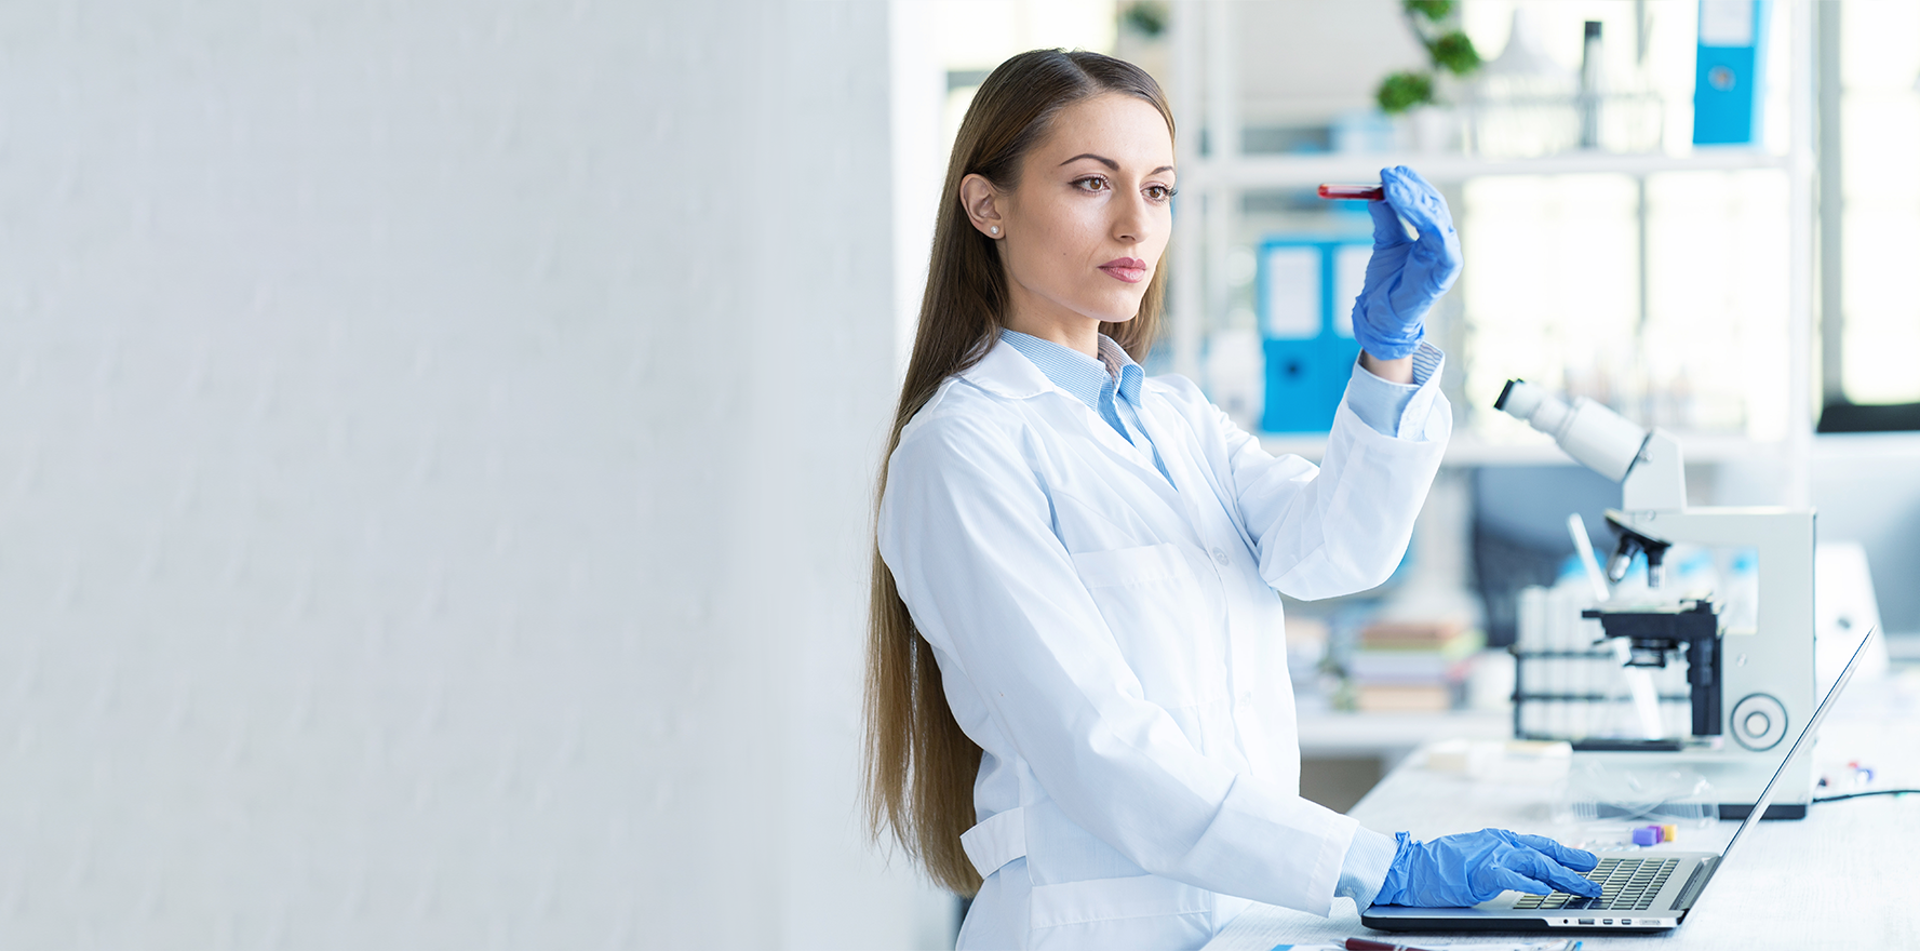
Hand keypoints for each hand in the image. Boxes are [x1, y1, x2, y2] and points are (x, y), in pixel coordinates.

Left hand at [1349, 165, 1461, 360]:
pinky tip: (1405, 203)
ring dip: (1413, 198)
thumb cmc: (1387, 282)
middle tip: (1388, 174)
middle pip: (1434, 205)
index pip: (1427, 202)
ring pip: (1436, 217)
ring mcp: (1448, 256)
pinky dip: (1424, 218)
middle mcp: (1444, 243)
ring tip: (1391, 186)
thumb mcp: (1386, 242)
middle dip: (1411, 188)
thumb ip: (1386, 218)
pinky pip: (1439, 238)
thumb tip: (1376, 192)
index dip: (1410, 185)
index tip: (1389, 171)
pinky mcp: (1446, 270)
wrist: (1381, 315)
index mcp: (1433, 236)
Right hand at [1373, 829, 1600, 906]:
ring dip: (1561, 876)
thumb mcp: (1479, 858)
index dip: (1566, 852)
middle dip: (1572, 865)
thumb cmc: (1442, 866)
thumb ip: (1504, 862)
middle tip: (1594, 875)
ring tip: (1581, 886)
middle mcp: (1499, 842)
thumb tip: (1530, 873)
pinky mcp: (1480, 871)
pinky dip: (1530, 883)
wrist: (1413, 867)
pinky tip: (1546, 891)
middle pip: (1544, 852)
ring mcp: (1490, 854)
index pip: (1540, 844)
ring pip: (1535, 863)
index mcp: (1499, 838)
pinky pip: (1511, 877)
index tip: (1587, 860)